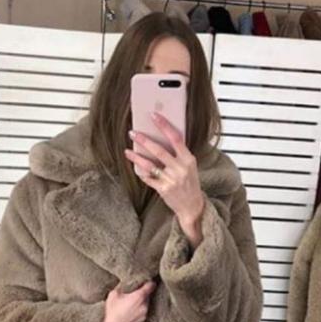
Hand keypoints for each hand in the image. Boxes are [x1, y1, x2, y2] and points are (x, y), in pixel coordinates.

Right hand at [96, 280, 156, 321]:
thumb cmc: (111, 311)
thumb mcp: (114, 293)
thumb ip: (123, 286)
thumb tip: (127, 282)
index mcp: (139, 296)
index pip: (151, 285)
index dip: (148, 281)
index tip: (145, 281)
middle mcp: (144, 305)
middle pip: (148, 294)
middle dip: (142, 292)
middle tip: (133, 292)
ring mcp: (144, 314)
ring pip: (146, 303)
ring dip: (140, 301)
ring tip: (130, 302)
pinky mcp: (142, 320)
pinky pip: (143, 311)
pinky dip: (139, 308)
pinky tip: (130, 310)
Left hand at [124, 112, 205, 233]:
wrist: (192, 206)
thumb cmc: (190, 183)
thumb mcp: (190, 166)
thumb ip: (179, 153)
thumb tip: (163, 137)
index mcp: (188, 159)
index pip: (176, 138)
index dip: (164, 125)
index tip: (154, 116)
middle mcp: (180, 168)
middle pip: (159, 150)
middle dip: (144, 140)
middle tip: (133, 132)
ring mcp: (171, 180)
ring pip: (150, 165)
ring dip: (137, 157)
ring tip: (127, 151)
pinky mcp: (163, 190)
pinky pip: (148, 178)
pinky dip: (140, 172)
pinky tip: (134, 166)